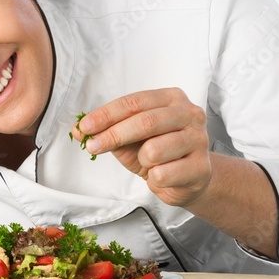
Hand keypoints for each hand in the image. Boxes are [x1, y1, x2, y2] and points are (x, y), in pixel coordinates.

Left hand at [72, 88, 211, 206]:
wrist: (189, 180)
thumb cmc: (159, 153)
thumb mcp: (130, 139)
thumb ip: (106, 132)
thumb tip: (77, 130)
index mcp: (171, 99)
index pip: (134, 102)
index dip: (106, 114)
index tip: (85, 126)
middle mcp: (189, 114)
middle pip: (145, 121)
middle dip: (114, 134)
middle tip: (92, 146)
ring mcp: (198, 140)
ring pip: (154, 150)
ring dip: (142, 160)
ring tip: (150, 163)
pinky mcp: (201, 167)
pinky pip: (163, 174)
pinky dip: (155, 178)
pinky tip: (164, 176)